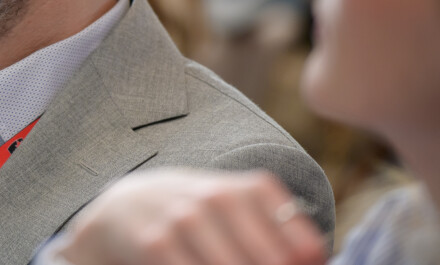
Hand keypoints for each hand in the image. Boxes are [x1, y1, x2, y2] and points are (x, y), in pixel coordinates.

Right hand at [47, 169, 326, 264]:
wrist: (127, 206)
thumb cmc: (199, 214)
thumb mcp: (240, 207)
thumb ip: (284, 232)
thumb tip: (318, 261)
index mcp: (251, 188)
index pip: (305, 250)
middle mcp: (219, 198)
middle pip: (274, 264)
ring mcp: (186, 220)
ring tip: (219, 264)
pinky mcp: (156, 244)